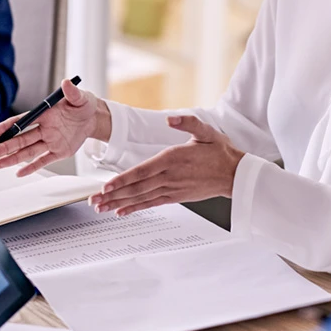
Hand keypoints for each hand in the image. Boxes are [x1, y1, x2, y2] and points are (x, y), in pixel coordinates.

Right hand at [0, 78, 109, 175]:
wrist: (94, 118)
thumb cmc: (83, 105)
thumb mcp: (80, 97)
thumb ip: (72, 92)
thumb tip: (67, 83)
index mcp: (44, 114)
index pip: (20, 121)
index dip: (5, 127)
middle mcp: (43, 129)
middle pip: (20, 139)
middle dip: (4, 147)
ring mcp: (50, 141)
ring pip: (28, 151)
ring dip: (13, 158)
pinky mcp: (59, 151)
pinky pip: (44, 160)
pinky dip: (32, 167)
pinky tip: (19, 173)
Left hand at [89, 115, 244, 216]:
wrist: (236, 175)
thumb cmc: (220, 152)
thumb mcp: (206, 132)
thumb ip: (188, 123)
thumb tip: (171, 118)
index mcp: (173, 159)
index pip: (143, 171)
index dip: (124, 180)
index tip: (107, 186)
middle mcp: (169, 176)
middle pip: (136, 188)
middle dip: (114, 195)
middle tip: (94, 201)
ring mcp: (172, 189)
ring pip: (141, 198)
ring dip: (119, 203)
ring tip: (101, 207)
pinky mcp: (175, 197)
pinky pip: (151, 203)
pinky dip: (135, 208)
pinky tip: (122, 211)